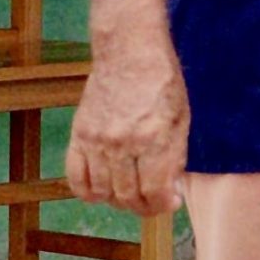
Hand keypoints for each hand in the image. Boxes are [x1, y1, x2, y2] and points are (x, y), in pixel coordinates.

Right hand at [66, 40, 189, 214]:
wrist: (129, 52)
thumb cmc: (162, 82)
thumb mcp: (183, 117)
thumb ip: (176, 156)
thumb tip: (172, 190)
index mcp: (154, 138)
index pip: (155, 192)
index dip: (164, 205)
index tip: (170, 203)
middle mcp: (123, 143)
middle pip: (128, 197)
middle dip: (144, 207)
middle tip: (153, 202)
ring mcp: (97, 141)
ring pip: (103, 193)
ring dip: (118, 201)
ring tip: (131, 194)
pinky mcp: (79, 135)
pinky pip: (76, 178)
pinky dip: (88, 192)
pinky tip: (102, 191)